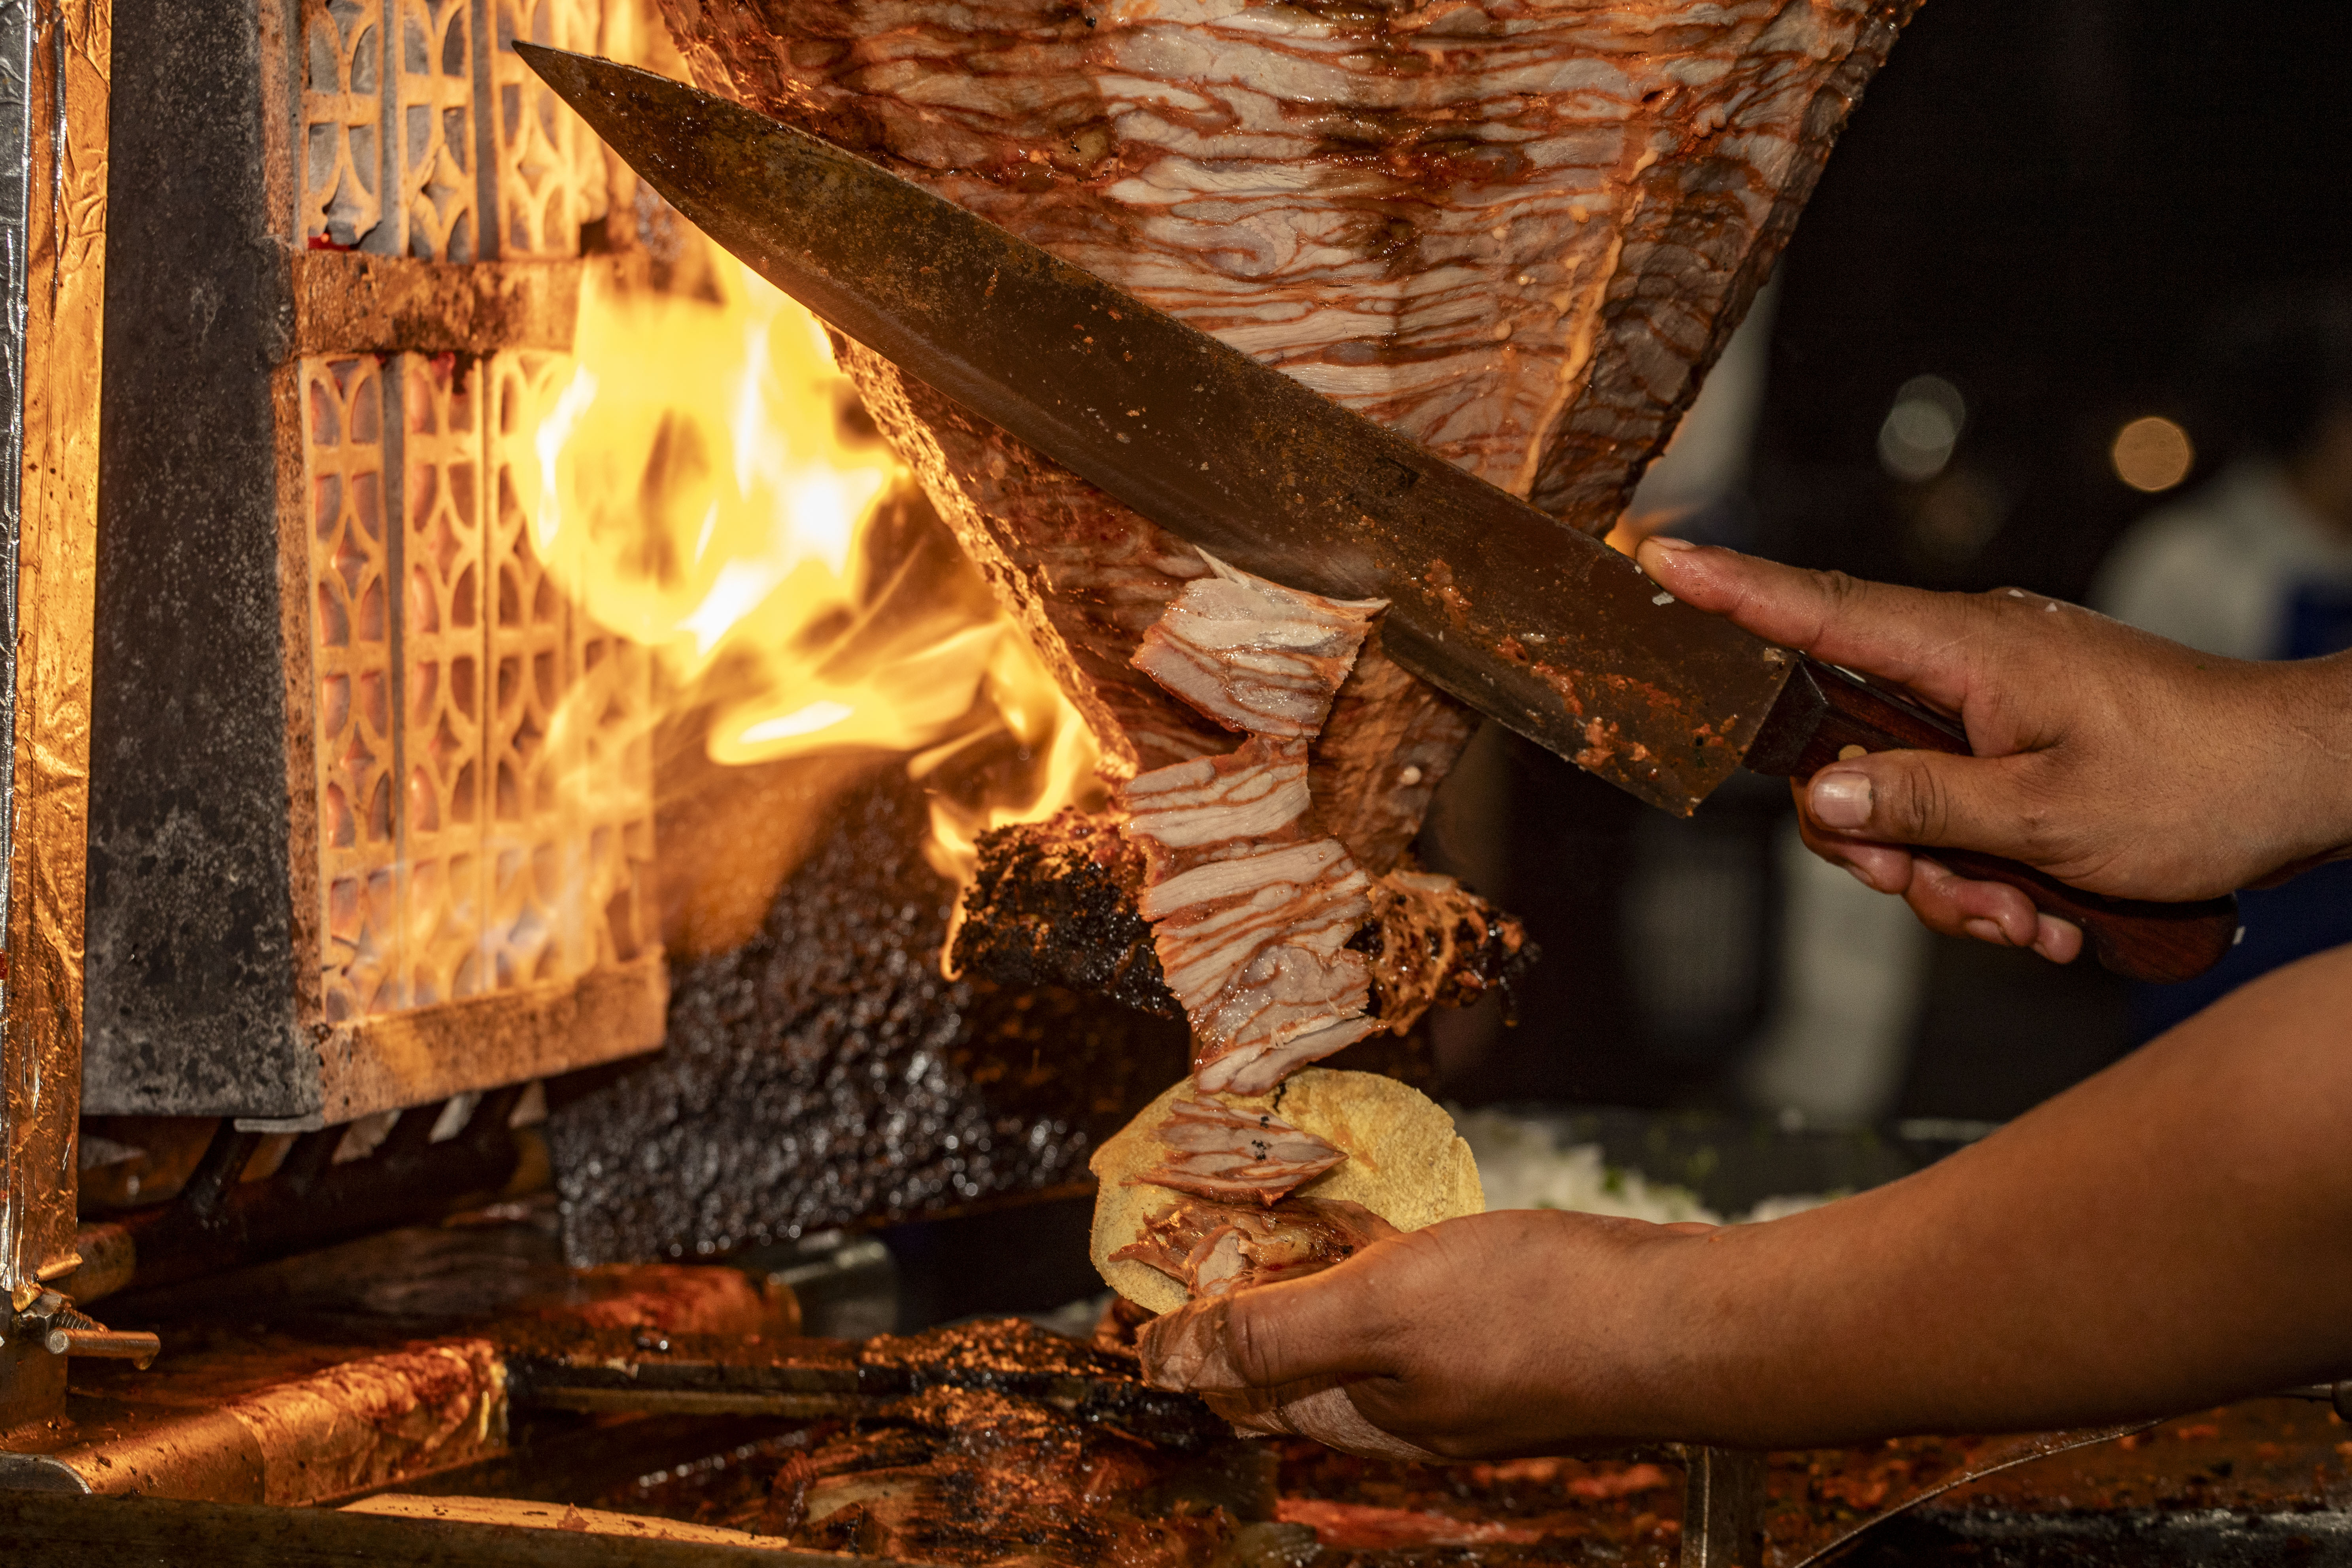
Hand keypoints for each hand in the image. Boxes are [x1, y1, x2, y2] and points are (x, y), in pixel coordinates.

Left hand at [1138, 1208, 1709, 1457]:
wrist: (1686, 1316)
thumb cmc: (1541, 1313)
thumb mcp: (1381, 1313)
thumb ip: (1272, 1334)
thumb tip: (1164, 1360)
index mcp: (1363, 1414)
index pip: (1239, 1383)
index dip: (1187, 1331)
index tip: (1148, 1271)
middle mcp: (1405, 1405)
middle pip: (1292, 1354)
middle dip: (1243, 1295)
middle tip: (1204, 1216)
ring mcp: (1458, 1369)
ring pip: (1354, 1323)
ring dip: (1311, 1268)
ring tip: (1275, 1203)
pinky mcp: (1503, 1328)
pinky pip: (1412, 1297)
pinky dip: (1381, 1255)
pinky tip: (1382, 1211)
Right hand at [1637, 539, 2351, 960]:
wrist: (2307, 783)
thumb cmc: (2198, 785)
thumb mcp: (2049, 816)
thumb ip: (1923, 803)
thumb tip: (1821, 794)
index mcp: (1969, 652)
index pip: (1820, 610)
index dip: (1733, 589)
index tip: (1660, 555)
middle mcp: (1973, 666)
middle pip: (1851, 751)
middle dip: (1884, 843)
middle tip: (1943, 892)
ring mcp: (1999, 706)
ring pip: (1908, 802)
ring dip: (1952, 880)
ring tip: (2030, 918)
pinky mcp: (2026, 744)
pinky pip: (1963, 815)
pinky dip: (1993, 875)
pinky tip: (2051, 910)